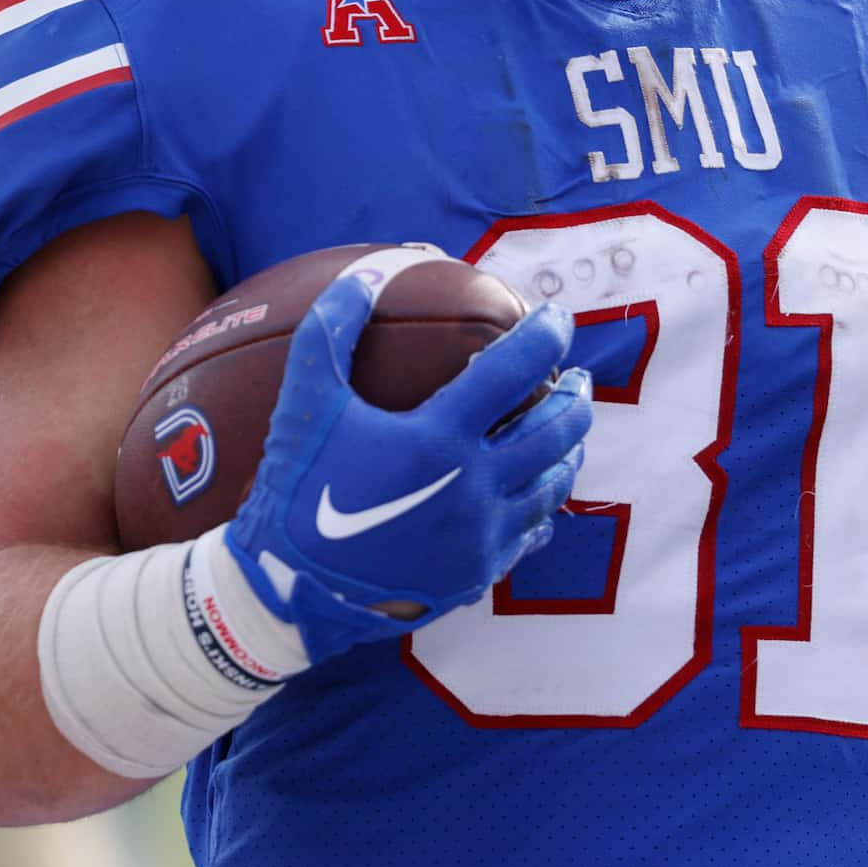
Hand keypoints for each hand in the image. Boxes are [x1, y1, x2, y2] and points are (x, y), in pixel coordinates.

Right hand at [225, 268, 589, 664]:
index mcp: (438, 438)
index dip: (544, 334)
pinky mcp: (477, 573)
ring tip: (570, 430)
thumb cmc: (295, 491)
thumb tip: (364, 275)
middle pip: (554, 431)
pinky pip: (530, 532)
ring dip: (569, 450)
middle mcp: (473, 486)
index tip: (556, 316)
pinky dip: (542, 504)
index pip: (514, 369)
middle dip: (575, 397)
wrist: (288, 591)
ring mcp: (481, 535)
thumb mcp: (304, 404)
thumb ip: (330, 332)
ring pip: (553, 484)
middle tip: (579, 378)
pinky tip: (540, 495)